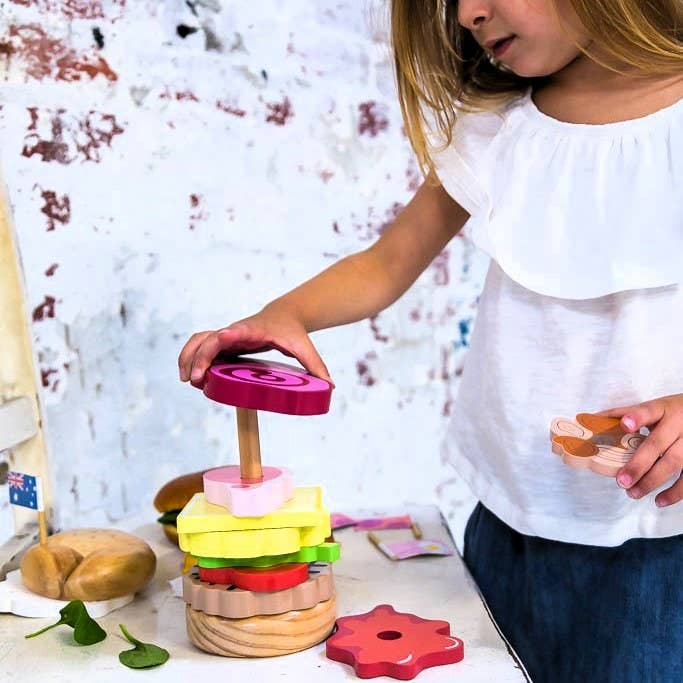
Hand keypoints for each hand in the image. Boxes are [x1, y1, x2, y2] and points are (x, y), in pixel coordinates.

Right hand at [177, 306, 333, 385]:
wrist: (283, 317)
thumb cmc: (292, 333)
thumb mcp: (304, 348)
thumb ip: (316, 366)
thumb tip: (330, 387)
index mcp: (255, 330)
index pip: (239, 330)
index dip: (229, 334)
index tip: (221, 337)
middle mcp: (236, 331)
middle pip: (210, 339)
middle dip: (200, 357)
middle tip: (196, 380)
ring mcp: (227, 336)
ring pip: (199, 341)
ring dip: (188, 357)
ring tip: (187, 380)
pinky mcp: (223, 343)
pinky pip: (200, 347)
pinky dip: (191, 358)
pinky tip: (190, 378)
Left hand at [602, 394, 682, 506]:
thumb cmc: (672, 413)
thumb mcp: (653, 408)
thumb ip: (624, 413)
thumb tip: (591, 420)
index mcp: (662, 409)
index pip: (648, 411)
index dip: (637, 417)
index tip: (624, 425)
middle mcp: (679, 424)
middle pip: (658, 444)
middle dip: (638, 464)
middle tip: (621, 481)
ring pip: (674, 463)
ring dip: (651, 481)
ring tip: (632, 493)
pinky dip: (675, 493)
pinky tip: (659, 501)